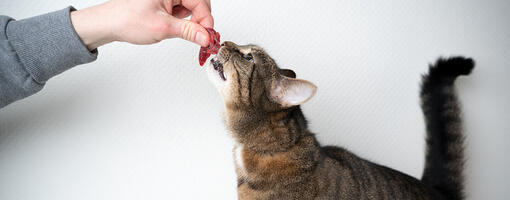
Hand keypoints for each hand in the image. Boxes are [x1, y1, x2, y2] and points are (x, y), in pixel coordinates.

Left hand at [70, 0, 213, 49]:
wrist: (110, 24)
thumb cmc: (128, 19)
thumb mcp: (163, 27)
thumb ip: (188, 31)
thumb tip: (206, 36)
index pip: (199, 1)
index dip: (206, 19)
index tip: (208, 34)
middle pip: (198, 2)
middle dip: (200, 19)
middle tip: (200, 35)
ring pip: (191, 7)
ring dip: (191, 21)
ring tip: (180, 31)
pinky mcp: (165, 3)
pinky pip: (182, 10)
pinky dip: (183, 21)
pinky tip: (175, 28)